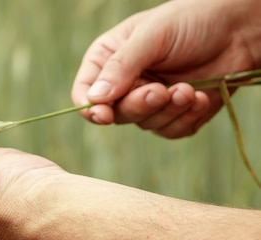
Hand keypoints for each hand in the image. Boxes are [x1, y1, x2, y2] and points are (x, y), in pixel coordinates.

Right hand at [71, 0, 258, 137]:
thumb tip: (94, 98)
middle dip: (140, 105)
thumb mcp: (153, 35)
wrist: (241, 29)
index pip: (85, 92)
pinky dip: (186, 118)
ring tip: (189, 89)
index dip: (91, 108)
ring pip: (144, 124)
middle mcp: (125, 83)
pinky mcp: (174, 114)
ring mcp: (149, 101)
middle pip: (115, 113)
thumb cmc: (193, 20)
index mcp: (108, 60)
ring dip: (169, 110)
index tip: (104, 115)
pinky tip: (200, 97)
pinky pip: (170, 131)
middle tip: (161, 91)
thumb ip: (122, 65)